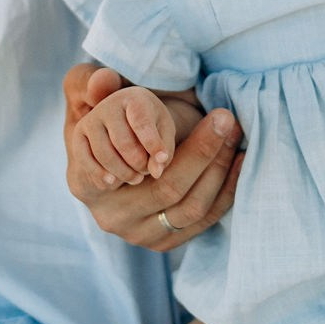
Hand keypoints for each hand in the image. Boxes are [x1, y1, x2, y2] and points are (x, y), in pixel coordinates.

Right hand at [64, 63, 242, 248]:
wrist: (112, 161)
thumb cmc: (103, 125)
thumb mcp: (86, 101)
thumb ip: (91, 85)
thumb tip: (103, 80)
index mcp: (85, 185)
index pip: (143, 166)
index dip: (184, 144)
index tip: (218, 114)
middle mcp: (111, 218)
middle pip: (170, 190)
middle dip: (208, 153)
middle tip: (230, 121)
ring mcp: (138, 236)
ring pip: (191, 209)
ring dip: (220, 172)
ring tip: (236, 138)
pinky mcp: (162, 243)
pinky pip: (203, 222)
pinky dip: (226, 191)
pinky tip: (239, 162)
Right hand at [81, 84, 176, 185]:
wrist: (125, 120)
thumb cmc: (150, 126)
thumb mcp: (164, 133)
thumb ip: (164, 150)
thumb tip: (156, 171)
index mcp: (134, 98)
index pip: (142, 123)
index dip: (153, 144)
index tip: (161, 159)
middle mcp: (109, 104)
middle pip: (123, 143)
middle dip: (138, 163)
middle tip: (146, 172)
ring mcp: (91, 118)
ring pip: (104, 154)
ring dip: (122, 173)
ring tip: (136, 178)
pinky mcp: (78, 134)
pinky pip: (85, 159)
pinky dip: (99, 175)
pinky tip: (112, 183)